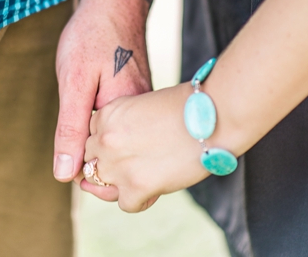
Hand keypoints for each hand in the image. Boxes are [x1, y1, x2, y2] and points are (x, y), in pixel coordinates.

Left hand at [53, 0, 154, 182]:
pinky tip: (100, 108)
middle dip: (96, 155)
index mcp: (128, 113)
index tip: (71, 151)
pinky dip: (112, 125)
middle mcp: (144, 112)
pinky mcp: (143, 96)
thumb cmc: (91, 36)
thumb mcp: (72, 82)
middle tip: (77, 121)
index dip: (84, 167)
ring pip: (123, 139)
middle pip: (119, 155)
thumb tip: (65, 174)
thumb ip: (70, 129)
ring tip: (87, 112)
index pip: (107, 163)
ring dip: (103, 139)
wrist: (117, 1)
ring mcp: (147, 103)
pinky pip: (128, 124)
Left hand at [80, 83, 207, 211]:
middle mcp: (106, 139)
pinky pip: (127, 204)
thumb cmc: (190, 106)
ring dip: (121, 183)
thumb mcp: (147, 103)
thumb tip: (122, 145)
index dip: (108, 142)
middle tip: (138, 161)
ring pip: (102, 186)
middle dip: (111, 164)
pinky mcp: (136, 188)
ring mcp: (119, 166)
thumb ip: (127, 123)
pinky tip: (157, 187)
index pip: (92, 135)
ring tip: (146, 174)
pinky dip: (142, 199)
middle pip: (92, 162)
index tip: (127, 144)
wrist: (215, 115)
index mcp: (108, 113)